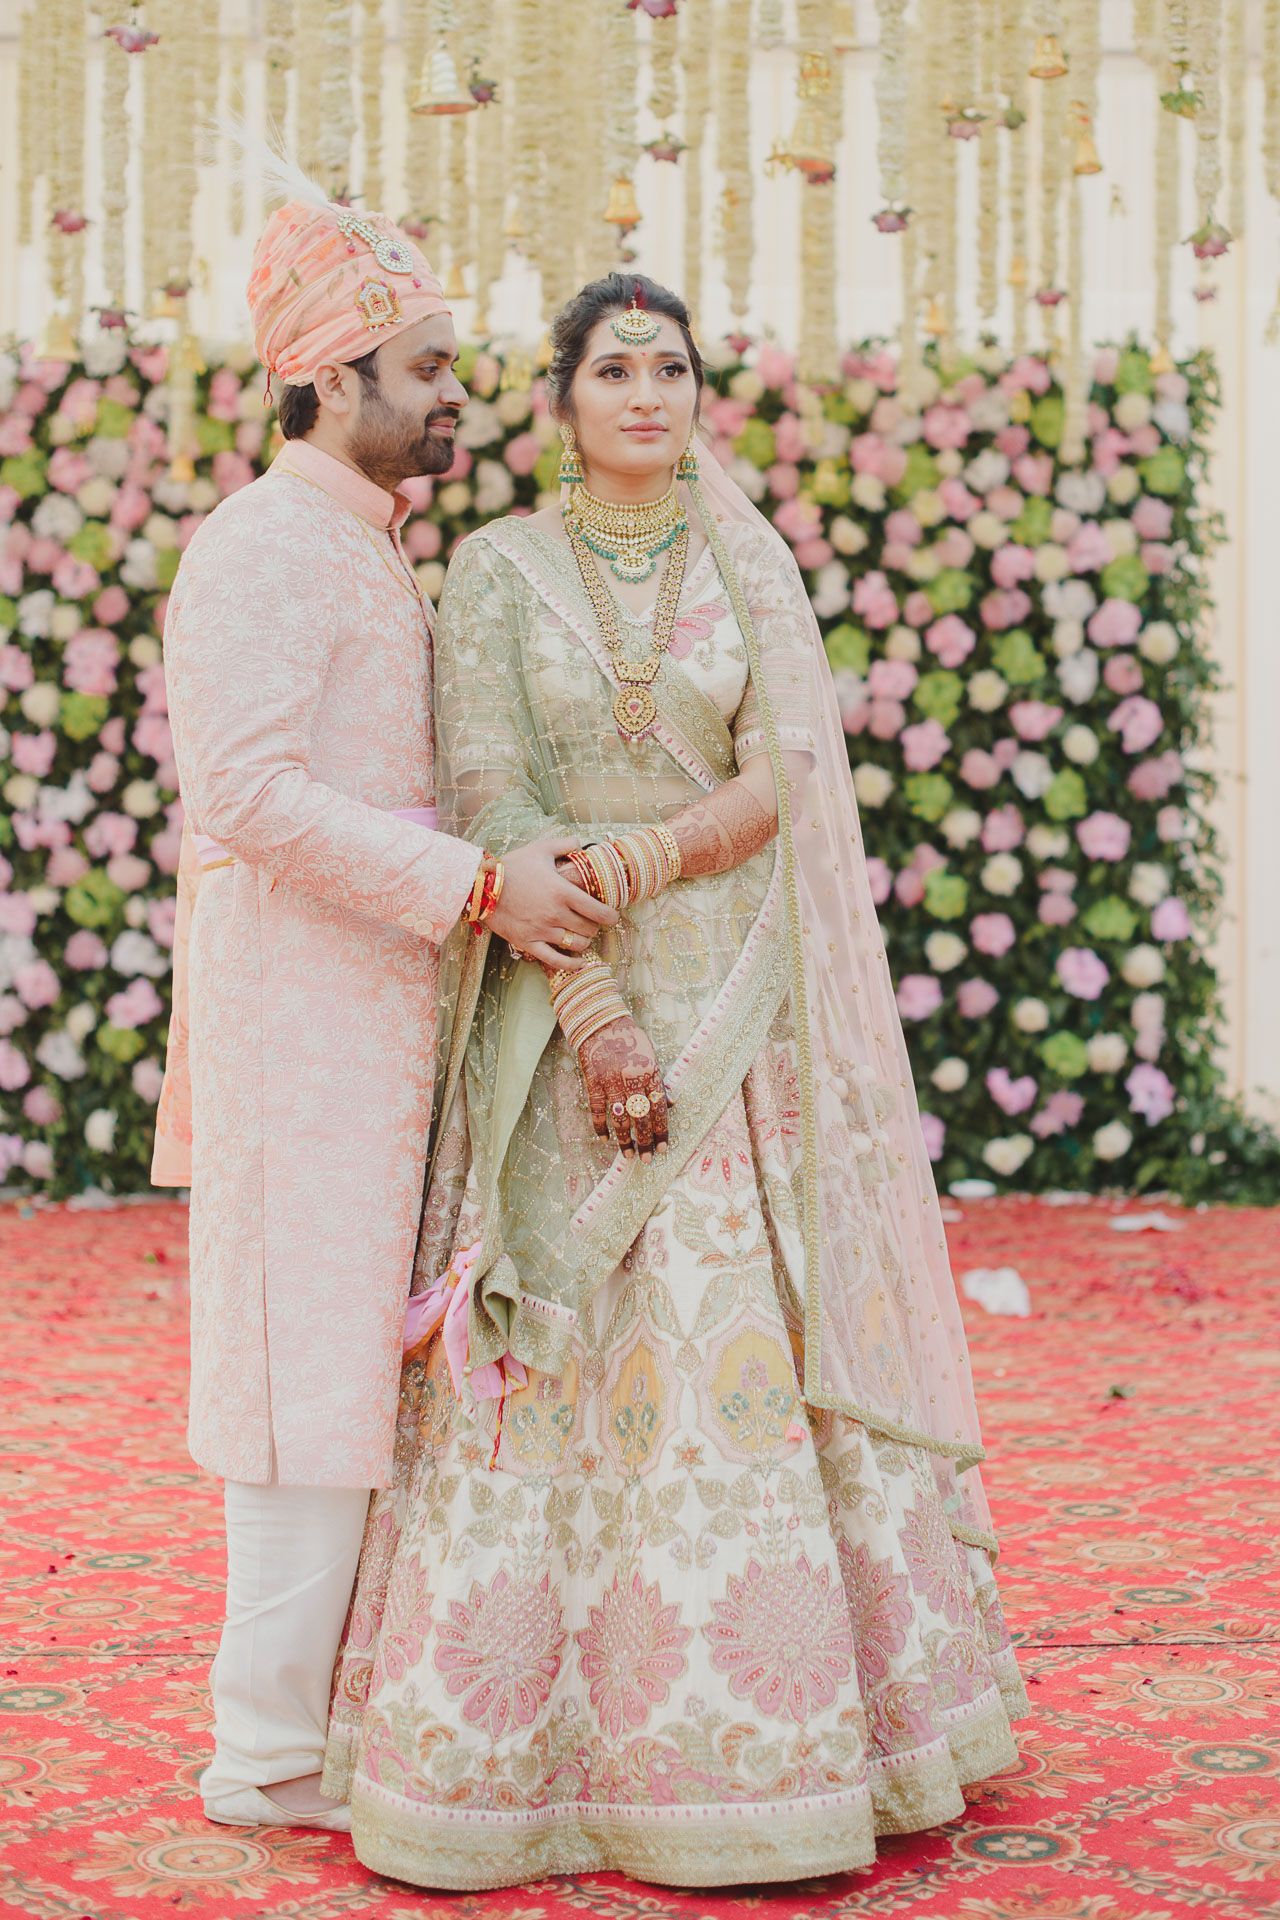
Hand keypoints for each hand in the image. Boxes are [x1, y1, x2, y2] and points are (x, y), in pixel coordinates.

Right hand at [487, 839, 618, 969]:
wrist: (481, 886)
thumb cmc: (512, 867)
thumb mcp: (540, 849)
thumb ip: (565, 844)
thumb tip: (581, 843)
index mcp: (563, 892)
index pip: (599, 911)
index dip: (611, 916)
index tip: (612, 916)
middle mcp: (556, 914)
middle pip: (590, 929)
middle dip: (595, 926)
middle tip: (591, 921)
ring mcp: (543, 931)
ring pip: (577, 944)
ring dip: (584, 941)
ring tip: (581, 935)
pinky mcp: (529, 943)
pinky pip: (556, 961)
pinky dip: (571, 964)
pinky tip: (579, 963)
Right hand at [577, 1015, 669, 1161]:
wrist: (601, 1023)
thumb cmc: (630, 1040)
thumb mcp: (651, 1057)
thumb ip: (659, 1081)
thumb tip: (671, 1104)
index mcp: (649, 1073)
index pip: (659, 1108)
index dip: (661, 1130)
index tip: (663, 1147)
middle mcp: (631, 1080)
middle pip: (640, 1118)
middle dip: (645, 1141)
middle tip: (647, 1159)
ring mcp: (611, 1082)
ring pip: (619, 1118)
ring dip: (624, 1140)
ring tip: (628, 1155)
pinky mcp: (593, 1083)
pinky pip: (598, 1110)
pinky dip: (600, 1126)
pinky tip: (604, 1138)